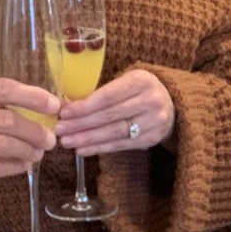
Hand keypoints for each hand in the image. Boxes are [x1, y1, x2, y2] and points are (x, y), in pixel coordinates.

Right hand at [0, 78, 59, 217]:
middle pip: (8, 119)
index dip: (33, 96)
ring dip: (28, 151)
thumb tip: (28, 106)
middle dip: (36, 130)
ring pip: (5, 145)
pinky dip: (14, 167)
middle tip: (50, 138)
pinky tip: (22, 166)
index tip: (54, 104)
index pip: (3, 87)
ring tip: (38, 153)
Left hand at [54, 69, 175, 155]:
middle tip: (60, 130)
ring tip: (68, 142)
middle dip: (81, 124)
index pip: (107, 96)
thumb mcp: (124, 81)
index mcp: (141, 81)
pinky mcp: (152, 139)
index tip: (64, 113)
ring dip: (88, 139)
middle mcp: (151, 101)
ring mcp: (154, 122)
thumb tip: (66, 106)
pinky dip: (100, 148)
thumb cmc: (137, 90)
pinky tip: (83, 150)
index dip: (84, 106)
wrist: (170, 103)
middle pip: (109, 116)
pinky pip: (121, 145)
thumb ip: (101, 92)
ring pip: (114, 133)